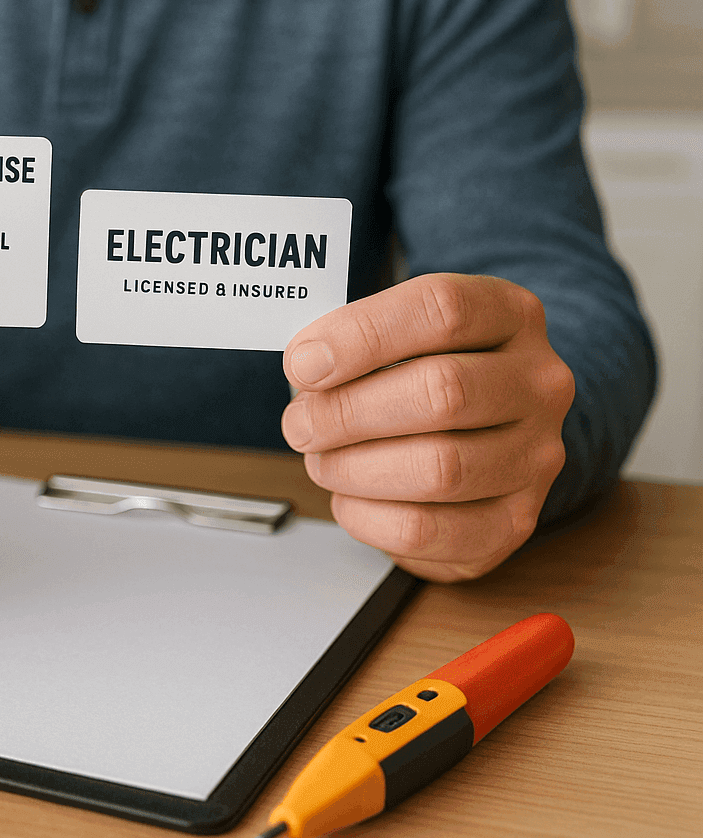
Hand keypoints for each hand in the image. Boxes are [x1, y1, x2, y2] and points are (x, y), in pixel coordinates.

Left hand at [281, 273, 574, 581]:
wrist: (481, 437)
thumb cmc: (423, 377)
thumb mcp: (397, 333)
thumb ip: (354, 339)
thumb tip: (308, 363)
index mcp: (509, 315)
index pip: (442, 309)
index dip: (361, 336)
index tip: (304, 364)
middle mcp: (538, 383)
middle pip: (443, 391)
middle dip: (347, 412)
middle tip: (300, 423)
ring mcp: (536, 456)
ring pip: (438, 468)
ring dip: (353, 468)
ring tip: (322, 460)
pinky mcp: (513, 522)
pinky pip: (426, 528)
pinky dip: (366, 516)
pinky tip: (349, 497)